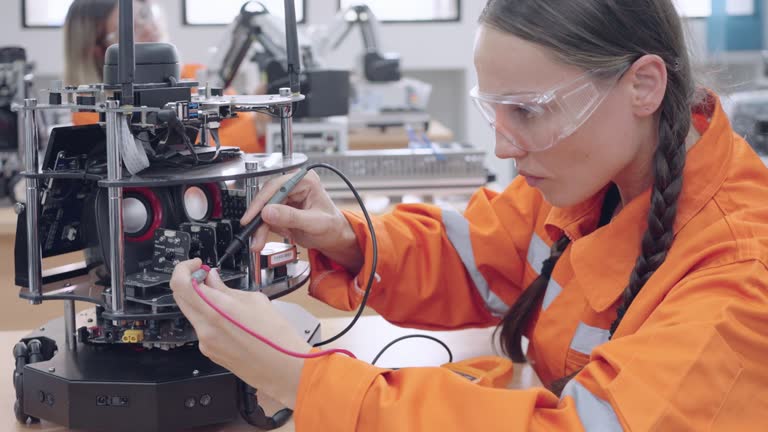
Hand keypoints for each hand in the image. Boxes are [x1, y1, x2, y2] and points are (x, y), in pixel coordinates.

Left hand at [170, 259, 310, 408]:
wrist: (283, 368)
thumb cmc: (276, 337)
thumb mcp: (255, 300)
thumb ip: (227, 289)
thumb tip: (213, 280)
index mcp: (216, 310)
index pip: (181, 283)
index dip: (184, 269)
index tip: (196, 265)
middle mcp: (205, 327)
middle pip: (180, 298)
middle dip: (190, 282)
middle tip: (206, 276)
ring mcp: (205, 342)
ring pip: (191, 313)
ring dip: (199, 299)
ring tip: (221, 296)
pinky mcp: (210, 352)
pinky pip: (201, 328)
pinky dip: (207, 316)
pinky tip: (228, 317)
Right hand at [242, 170, 362, 273]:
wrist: (334, 237)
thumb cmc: (332, 226)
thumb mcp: (314, 223)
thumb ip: (291, 217)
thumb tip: (268, 212)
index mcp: (305, 180)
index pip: (277, 187)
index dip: (261, 202)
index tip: (251, 217)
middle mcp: (295, 184)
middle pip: (267, 197)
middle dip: (259, 218)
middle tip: (253, 233)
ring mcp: (288, 195)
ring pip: (264, 208)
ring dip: (260, 226)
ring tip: (259, 241)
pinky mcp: (282, 207)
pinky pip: (267, 216)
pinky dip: (265, 228)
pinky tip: (276, 234)